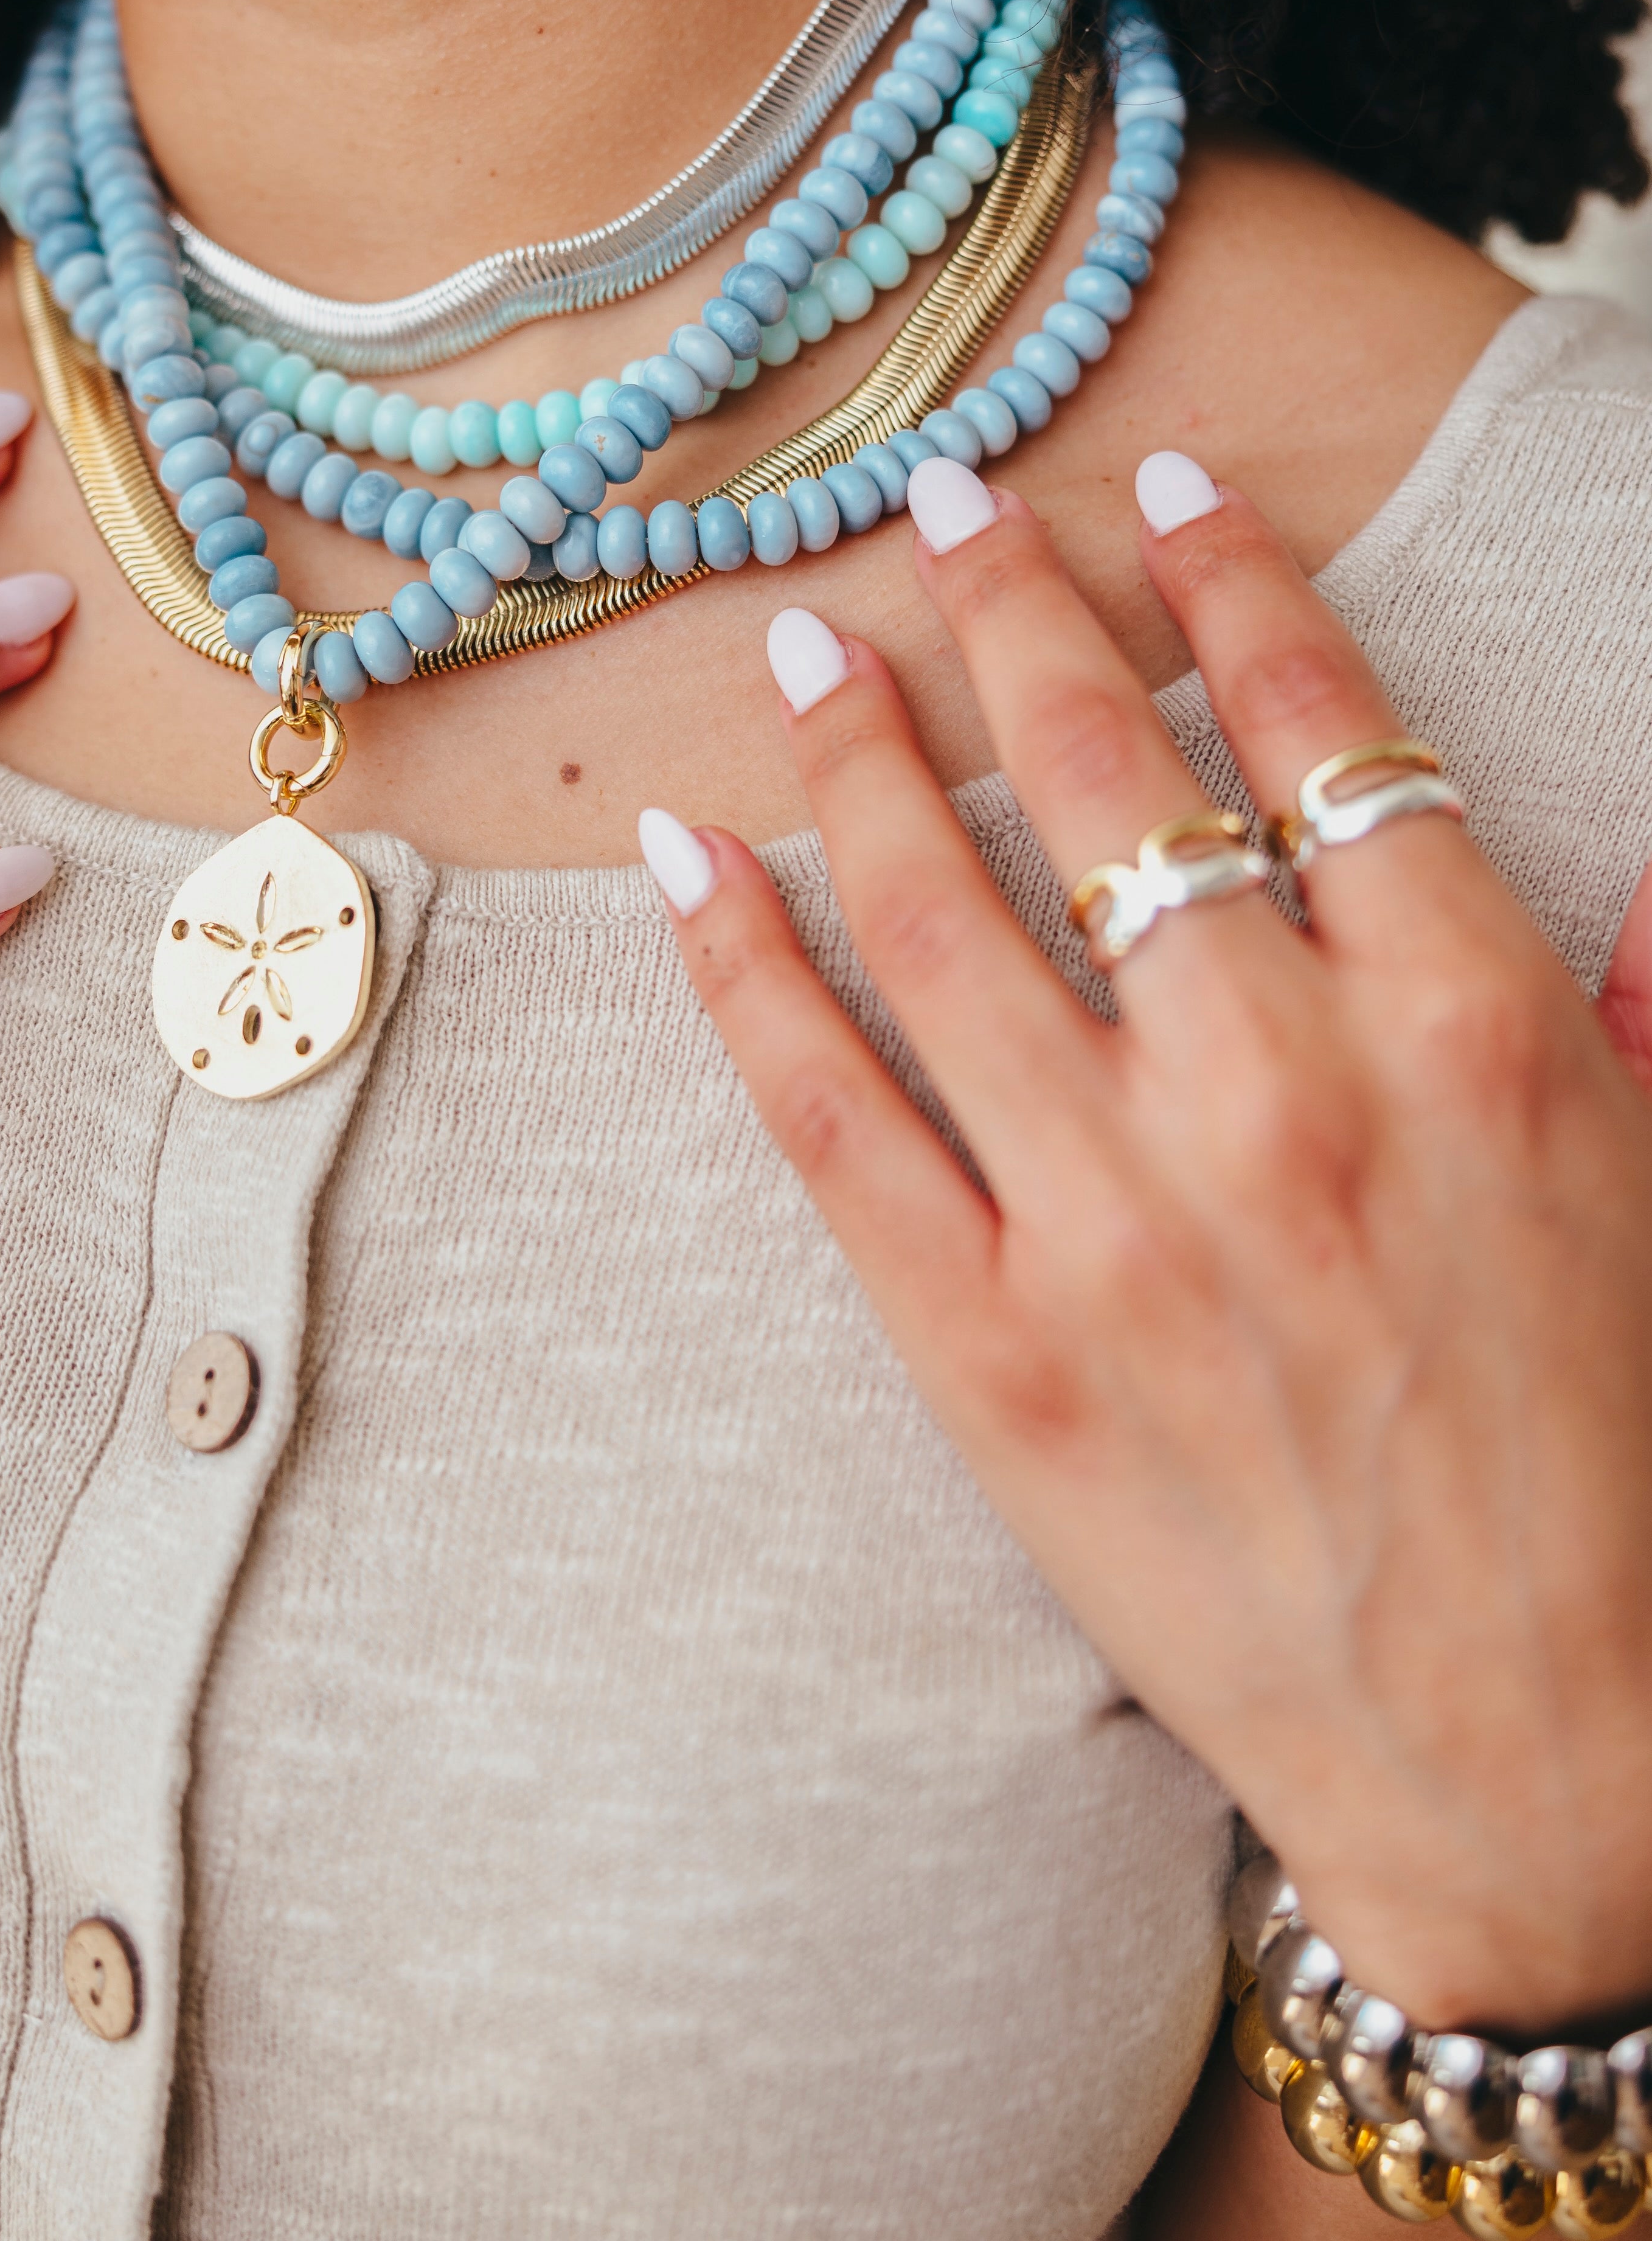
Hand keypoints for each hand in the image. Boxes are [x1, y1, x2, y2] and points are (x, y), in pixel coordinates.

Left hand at [648, 452, 1651, 2034]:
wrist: (1529, 1754)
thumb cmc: (1608, 1456)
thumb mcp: (1646, 1179)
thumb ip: (1585, 983)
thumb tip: (1563, 836)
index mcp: (1461, 1033)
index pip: (1315, 728)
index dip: (1226, 578)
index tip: (1155, 486)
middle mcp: (1275, 1095)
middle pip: (1104, 777)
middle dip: (1016, 605)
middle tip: (942, 504)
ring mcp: (1109, 1222)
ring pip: (936, 913)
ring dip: (857, 750)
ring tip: (806, 643)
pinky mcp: (986, 1350)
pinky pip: (824, 1116)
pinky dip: (741, 971)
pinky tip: (685, 857)